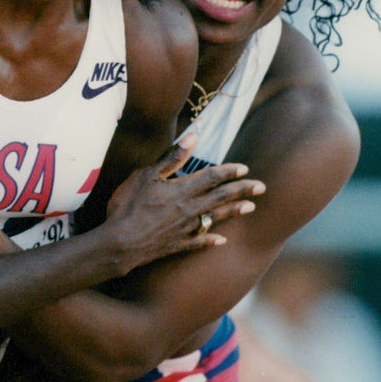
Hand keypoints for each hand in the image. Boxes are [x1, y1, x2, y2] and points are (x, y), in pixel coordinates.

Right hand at [104, 133, 265, 272]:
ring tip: (251, 208)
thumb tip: (193, 136)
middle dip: (242, 191)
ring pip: (215, 218)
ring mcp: (184, 229)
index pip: (211, 178)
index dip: (229, 172)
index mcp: (181, 190)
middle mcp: (188, 209)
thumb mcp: (146, 175)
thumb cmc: (128, 206)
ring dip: (234, 212)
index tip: (244, 169)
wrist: (118, 244)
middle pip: (220, 197)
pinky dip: (211, 240)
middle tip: (262, 187)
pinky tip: (221, 240)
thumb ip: (172, 158)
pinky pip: (199, 242)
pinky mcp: (176, 245)